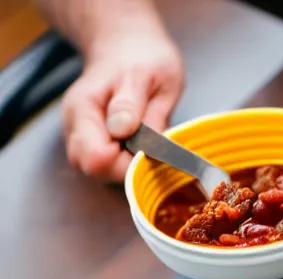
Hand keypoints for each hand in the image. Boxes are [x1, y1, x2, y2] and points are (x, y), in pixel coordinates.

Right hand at [62, 32, 183, 180]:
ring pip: (98, 171)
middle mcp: (75, 126)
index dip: (127, 163)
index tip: (149, 149)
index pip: (96, 159)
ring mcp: (81, 134)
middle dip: (126, 167)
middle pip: (93, 170)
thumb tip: (122, 131)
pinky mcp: (91, 140)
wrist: (128, 44)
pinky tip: (139, 142)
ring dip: (126, 165)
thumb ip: (132, 105)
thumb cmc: (141, 57)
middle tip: (150, 145)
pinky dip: (124, 161)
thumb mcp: (146, 75)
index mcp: (84, 109)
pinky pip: (105, 165)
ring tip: (145, 140)